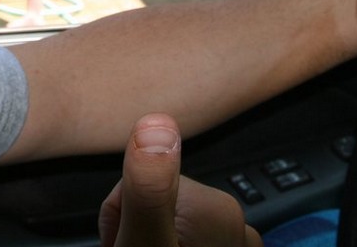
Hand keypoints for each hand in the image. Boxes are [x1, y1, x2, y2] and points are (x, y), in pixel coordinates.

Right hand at [98, 114, 260, 246]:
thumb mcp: (144, 241)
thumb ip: (149, 185)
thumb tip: (155, 123)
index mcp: (217, 206)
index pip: (143, 176)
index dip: (121, 210)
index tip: (124, 237)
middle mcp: (236, 220)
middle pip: (157, 196)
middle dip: (135, 223)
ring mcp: (234, 242)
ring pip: (169, 218)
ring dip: (150, 235)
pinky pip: (185, 234)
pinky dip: (167, 243)